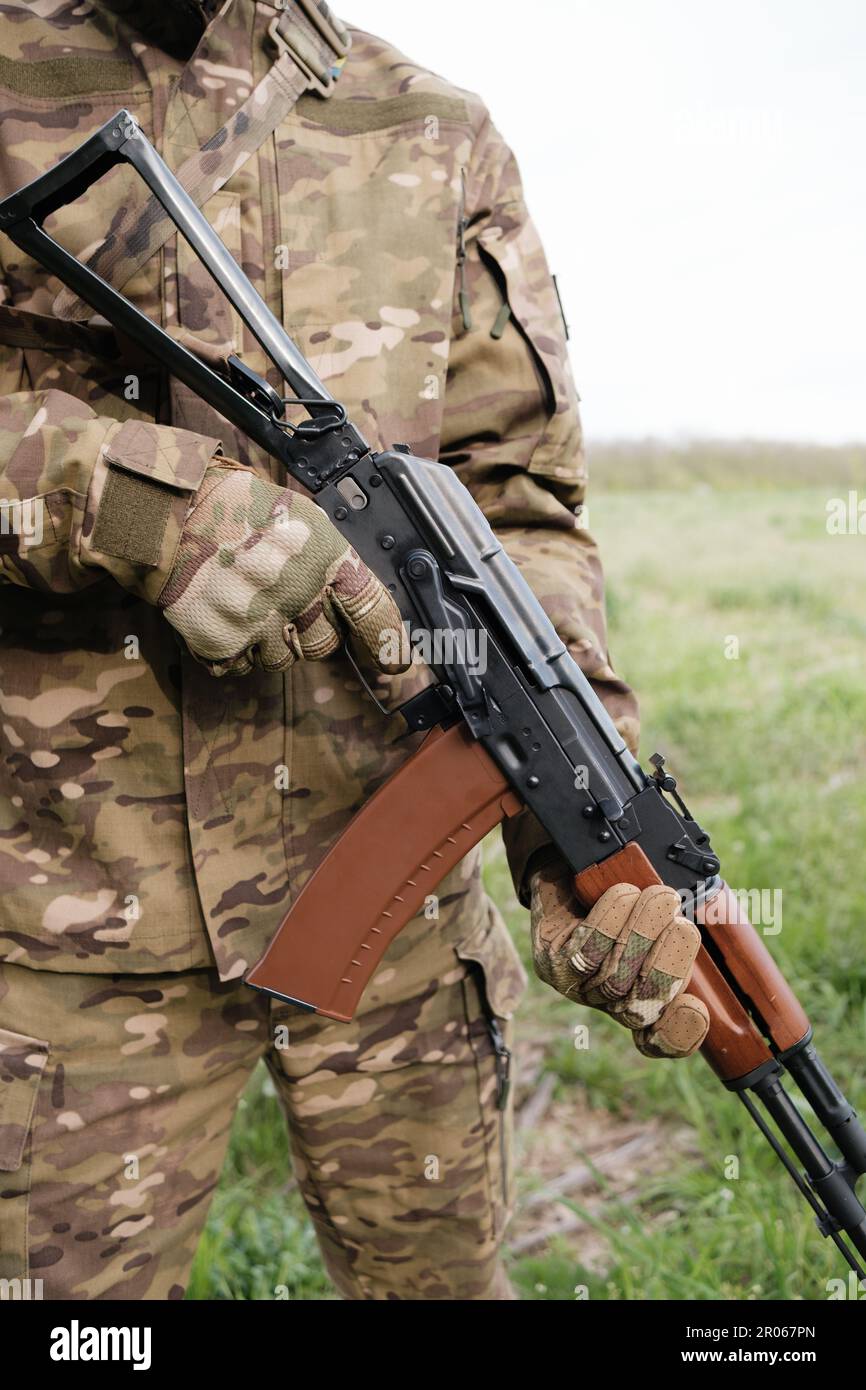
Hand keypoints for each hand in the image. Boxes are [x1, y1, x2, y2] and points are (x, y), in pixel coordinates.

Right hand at [159, 465, 409, 676]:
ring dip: (271, 640)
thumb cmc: (233, 508)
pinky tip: (224, 615)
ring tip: (247, 601)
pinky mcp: (223, 643)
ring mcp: (258, 623)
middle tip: (283, 601)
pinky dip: (235, 649)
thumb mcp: (297, 518)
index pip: (372, 611)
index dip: (386, 641)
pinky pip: (243, 666)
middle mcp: (297, 594)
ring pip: (284, 660)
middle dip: (310, 630)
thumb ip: (329, 559)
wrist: (164, 515)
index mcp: (323, 557)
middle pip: (325, 645)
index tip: (394, 662)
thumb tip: (353, 599)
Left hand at [530, 862, 708, 1057]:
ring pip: (615, 977)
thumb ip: (681, 934)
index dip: (679, 1035)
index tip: (694, 1008)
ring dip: (642, 933)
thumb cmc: (624, 895)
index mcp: (645, 1001)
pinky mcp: (553, 962)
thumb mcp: (662, 915)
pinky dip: (610, 920)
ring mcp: (578, 988)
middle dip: (668, 965)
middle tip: (682, 924)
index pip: (662, 1040)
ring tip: (660, 897)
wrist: (568, 871)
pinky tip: (623, 894)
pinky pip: (586, 951)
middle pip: (643, 1008)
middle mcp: (610, 1004)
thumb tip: (688, 937)